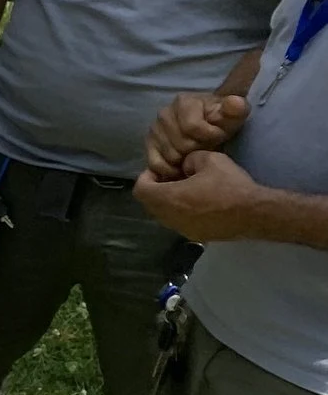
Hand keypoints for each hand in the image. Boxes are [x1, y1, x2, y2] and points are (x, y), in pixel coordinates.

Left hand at [133, 151, 263, 240]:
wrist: (254, 213)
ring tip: (187, 188)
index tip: (162, 169)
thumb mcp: (209, 159)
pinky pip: (178, 222)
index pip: (140, 190)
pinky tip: (199, 201)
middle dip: (157, 188)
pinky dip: (180, 211)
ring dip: (168, 201)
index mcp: (168, 198)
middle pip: (149, 203)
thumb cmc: (230, 185)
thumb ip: (189, 159)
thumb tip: (184, 165)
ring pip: (163, 214)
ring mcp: (181, 229)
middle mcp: (169, 217)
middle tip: (173, 177)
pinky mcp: (194, 235)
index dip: (146, 177)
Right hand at [145, 89, 247, 179]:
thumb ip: (236, 108)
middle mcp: (164, 114)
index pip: (192, 127)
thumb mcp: (235, 113)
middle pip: (181, 144)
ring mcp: (154, 131)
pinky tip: (183, 167)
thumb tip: (234, 103)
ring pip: (170, 156)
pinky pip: (156, 164)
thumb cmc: (222, 120)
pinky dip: (170, 170)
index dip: (210, 137)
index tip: (220, 137)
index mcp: (183, 102)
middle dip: (198, 150)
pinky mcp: (149, 146)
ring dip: (186, 161)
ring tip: (196, 155)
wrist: (209, 126)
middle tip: (208, 148)